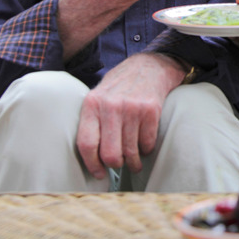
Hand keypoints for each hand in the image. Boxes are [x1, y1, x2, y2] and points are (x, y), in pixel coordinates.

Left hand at [76, 53, 184, 178]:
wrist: (150, 65)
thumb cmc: (121, 85)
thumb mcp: (100, 95)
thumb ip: (92, 120)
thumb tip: (88, 157)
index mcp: (92, 103)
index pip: (86, 144)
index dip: (92, 165)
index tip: (99, 173)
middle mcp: (111, 106)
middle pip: (110, 154)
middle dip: (115, 165)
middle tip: (119, 164)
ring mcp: (132, 108)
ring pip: (130, 152)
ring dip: (133, 162)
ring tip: (134, 161)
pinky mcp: (151, 110)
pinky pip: (147, 144)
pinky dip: (147, 149)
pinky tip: (144, 144)